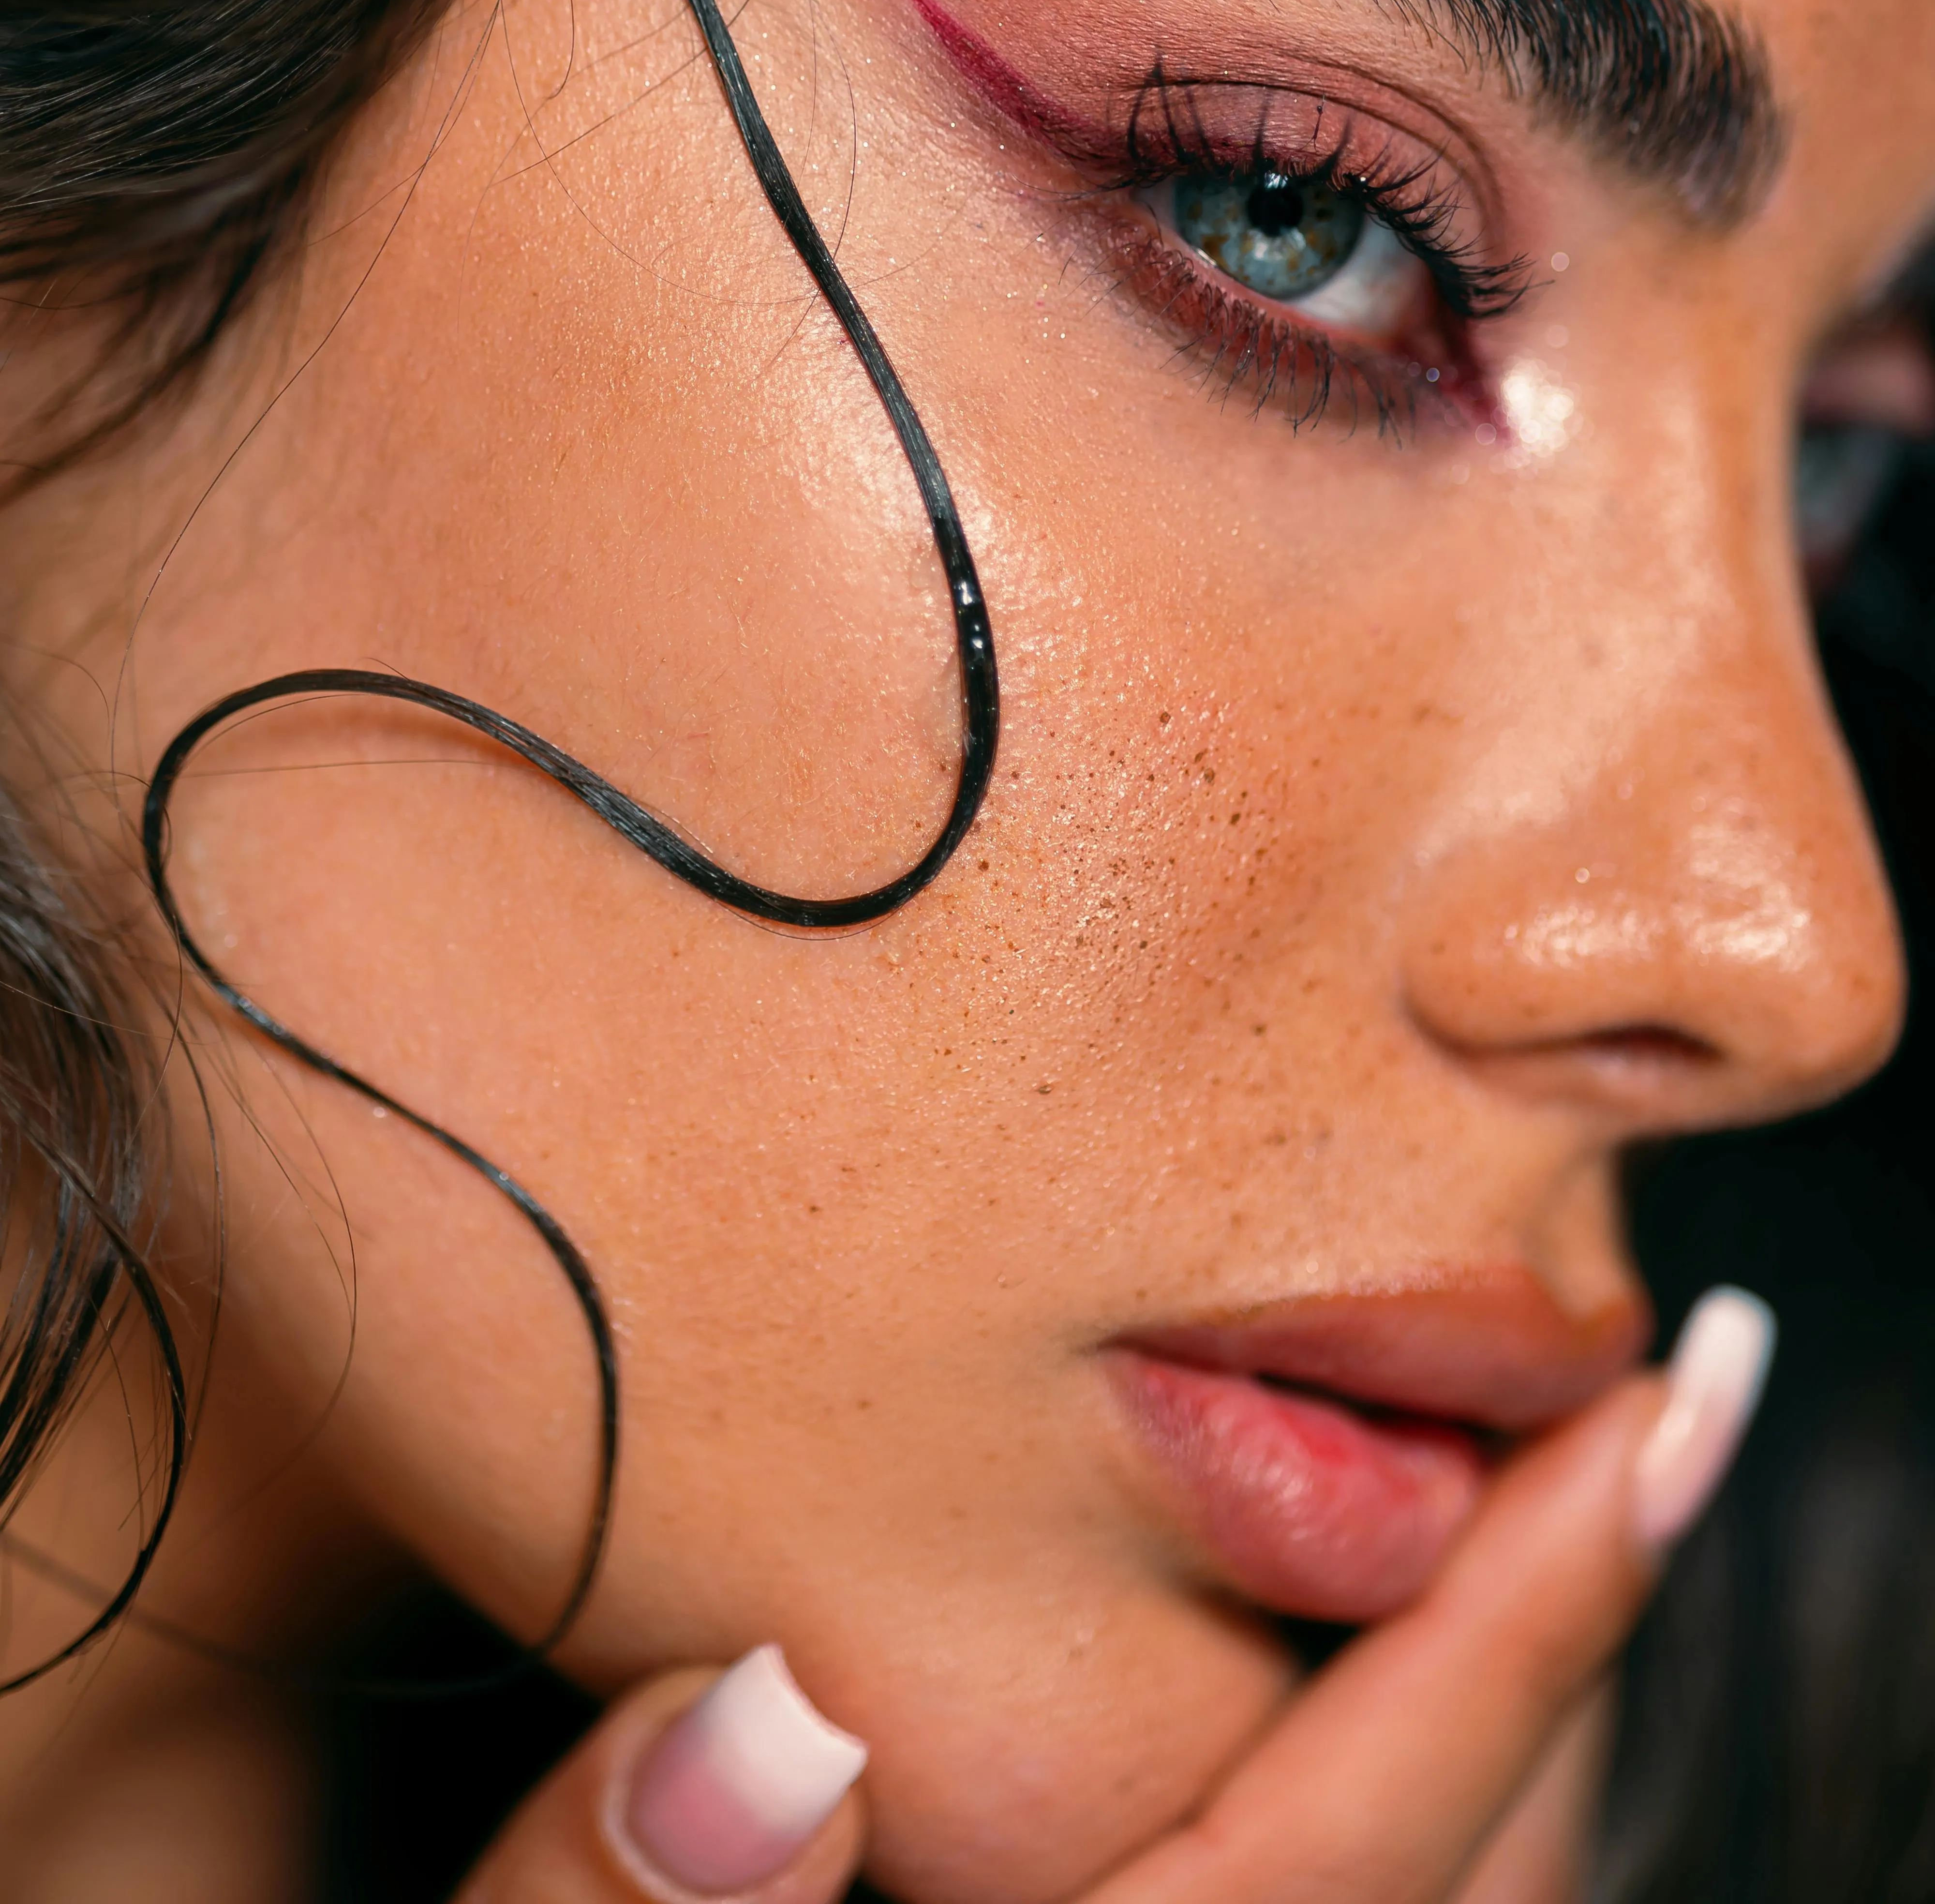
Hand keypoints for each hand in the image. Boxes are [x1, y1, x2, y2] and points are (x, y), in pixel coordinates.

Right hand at [454, 1291, 1769, 1903]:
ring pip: (1429, 1891)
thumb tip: (760, 1717)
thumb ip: (614, 1900)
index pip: (1349, 1828)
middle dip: (1562, 1628)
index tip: (1669, 1414)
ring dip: (1505, 1692)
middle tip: (1623, 1396)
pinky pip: (1345, 1903)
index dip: (1527, 1614)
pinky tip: (1357, 1647)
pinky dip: (1407, 1775)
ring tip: (1533, 1487)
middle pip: (1460, 1864)